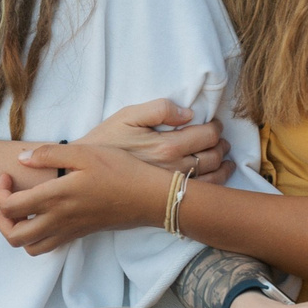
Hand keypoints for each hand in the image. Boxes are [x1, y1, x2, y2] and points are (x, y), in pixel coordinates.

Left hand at [0, 142, 176, 253]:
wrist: (149, 197)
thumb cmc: (120, 171)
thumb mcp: (85, 152)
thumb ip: (49, 154)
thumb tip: (21, 159)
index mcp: (55, 197)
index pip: (9, 207)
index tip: (8, 177)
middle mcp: (58, 220)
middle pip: (13, 236)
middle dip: (1, 219)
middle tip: (9, 198)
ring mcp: (69, 231)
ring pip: (29, 248)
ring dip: (17, 232)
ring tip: (23, 211)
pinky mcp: (79, 235)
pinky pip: (48, 247)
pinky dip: (36, 238)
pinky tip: (44, 216)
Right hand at [79, 98, 231, 181]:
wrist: (84, 175)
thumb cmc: (105, 142)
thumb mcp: (127, 115)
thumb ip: (159, 109)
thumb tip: (188, 113)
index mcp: (166, 146)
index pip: (207, 135)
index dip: (216, 127)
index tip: (215, 124)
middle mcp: (173, 169)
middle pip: (213, 156)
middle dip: (222, 144)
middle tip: (221, 138)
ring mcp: (171, 187)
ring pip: (212, 178)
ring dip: (224, 165)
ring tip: (223, 156)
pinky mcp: (166, 199)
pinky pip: (199, 194)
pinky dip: (215, 185)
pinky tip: (217, 177)